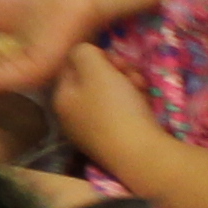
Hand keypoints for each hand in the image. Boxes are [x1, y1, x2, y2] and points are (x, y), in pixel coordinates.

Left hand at [50, 42, 161, 177]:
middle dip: (116, 71)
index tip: (115, 59)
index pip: (72, 66)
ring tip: (142, 88)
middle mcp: (72, 117)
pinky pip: (122, 113)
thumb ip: (83, 52)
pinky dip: (134, 104)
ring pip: (111, 94)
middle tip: (131, 73)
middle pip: (93, 80)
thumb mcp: (95, 70)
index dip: (97, 57)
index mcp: (61, 99)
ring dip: (129, 85)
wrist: (142, 155)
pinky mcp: (114, 141)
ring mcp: (93, 131)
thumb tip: (83, 53)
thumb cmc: (115, 108)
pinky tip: (146, 104)